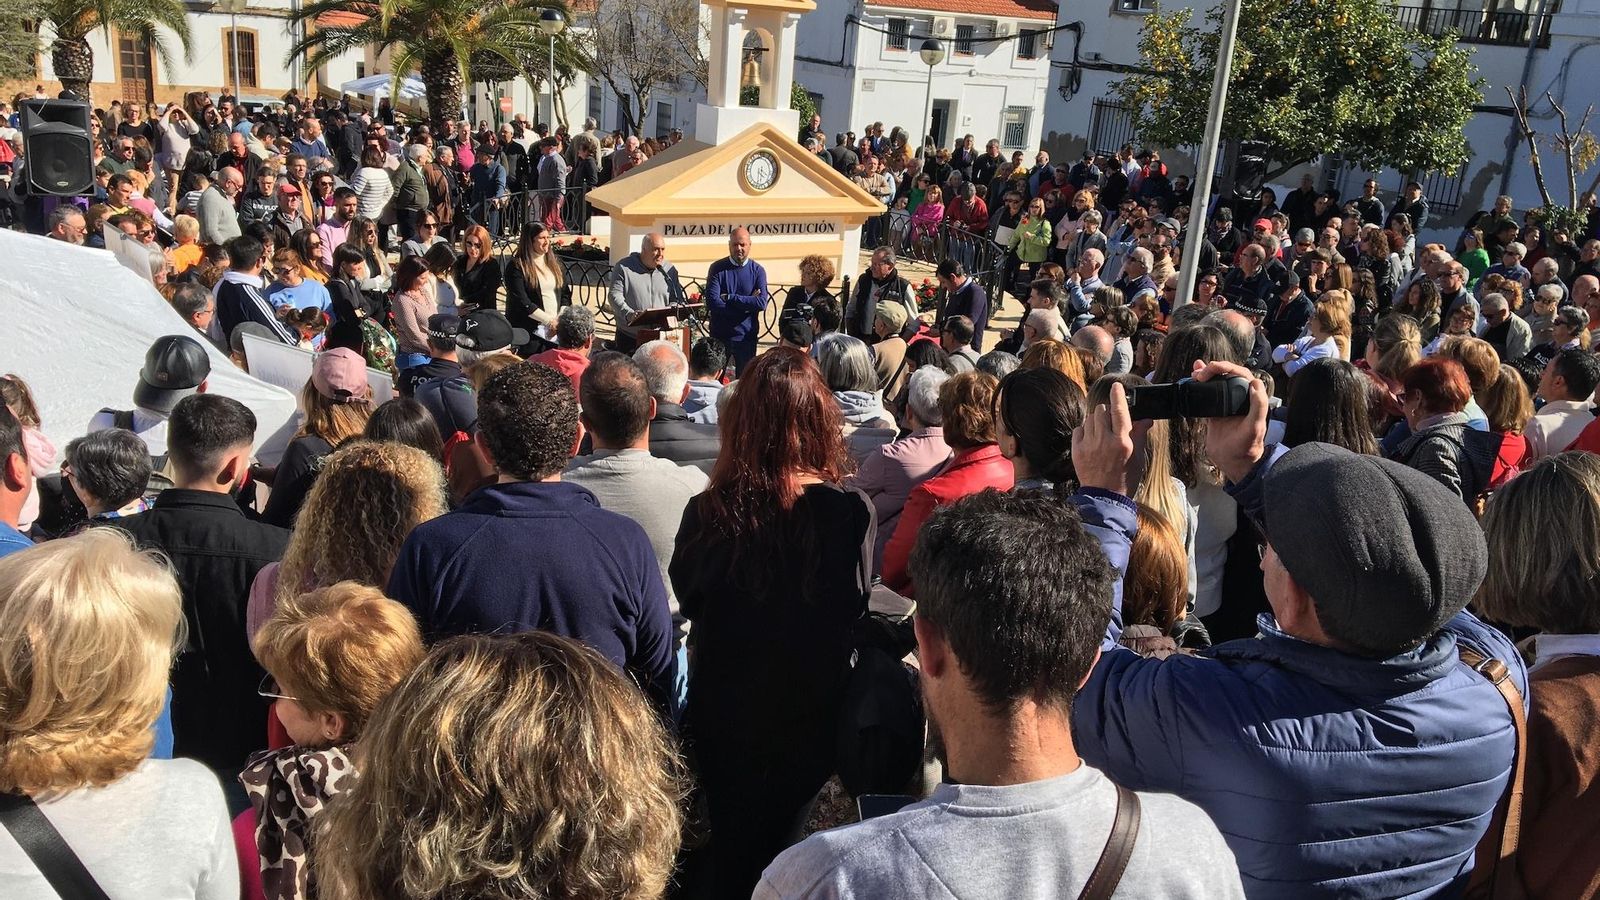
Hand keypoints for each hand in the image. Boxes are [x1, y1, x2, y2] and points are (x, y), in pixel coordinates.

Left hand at [1072, 381, 1134, 495]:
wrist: (1105, 498)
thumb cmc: (1125, 478)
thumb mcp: (1137, 457)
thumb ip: (1139, 435)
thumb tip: (1146, 419)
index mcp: (1122, 442)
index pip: (1119, 411)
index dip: (1118, 395)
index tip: (1116, 386)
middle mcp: (1104, 441)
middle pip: (1102, 410)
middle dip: (1108, 412)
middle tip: (1112, 423)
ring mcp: (1089, 445)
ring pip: (1090, 418)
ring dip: (1097, 420)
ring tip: (1102, 434)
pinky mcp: (1076, 450)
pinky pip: (1079, 429)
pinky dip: (1085, 430)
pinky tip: (1092, 440)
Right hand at [1194, 360, 1268, 483]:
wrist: (1232, 462)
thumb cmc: (1247, 446)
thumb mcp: (1256, 426)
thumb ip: (1259, 405)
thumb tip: (1256, 383)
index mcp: (1251, 398)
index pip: (1241, 374)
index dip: (1227, 367)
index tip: (1213, 369)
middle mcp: (1240, 398)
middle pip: (1227, 375)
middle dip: (1213, 369)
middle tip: (1200, 373)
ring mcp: (1227, 404)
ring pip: (1217, 382)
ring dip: (1206, 374)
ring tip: (1195, 371)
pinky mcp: (1215, 411)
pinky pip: (1208, 394)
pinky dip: (1200, 386)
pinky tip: (1193, 380)